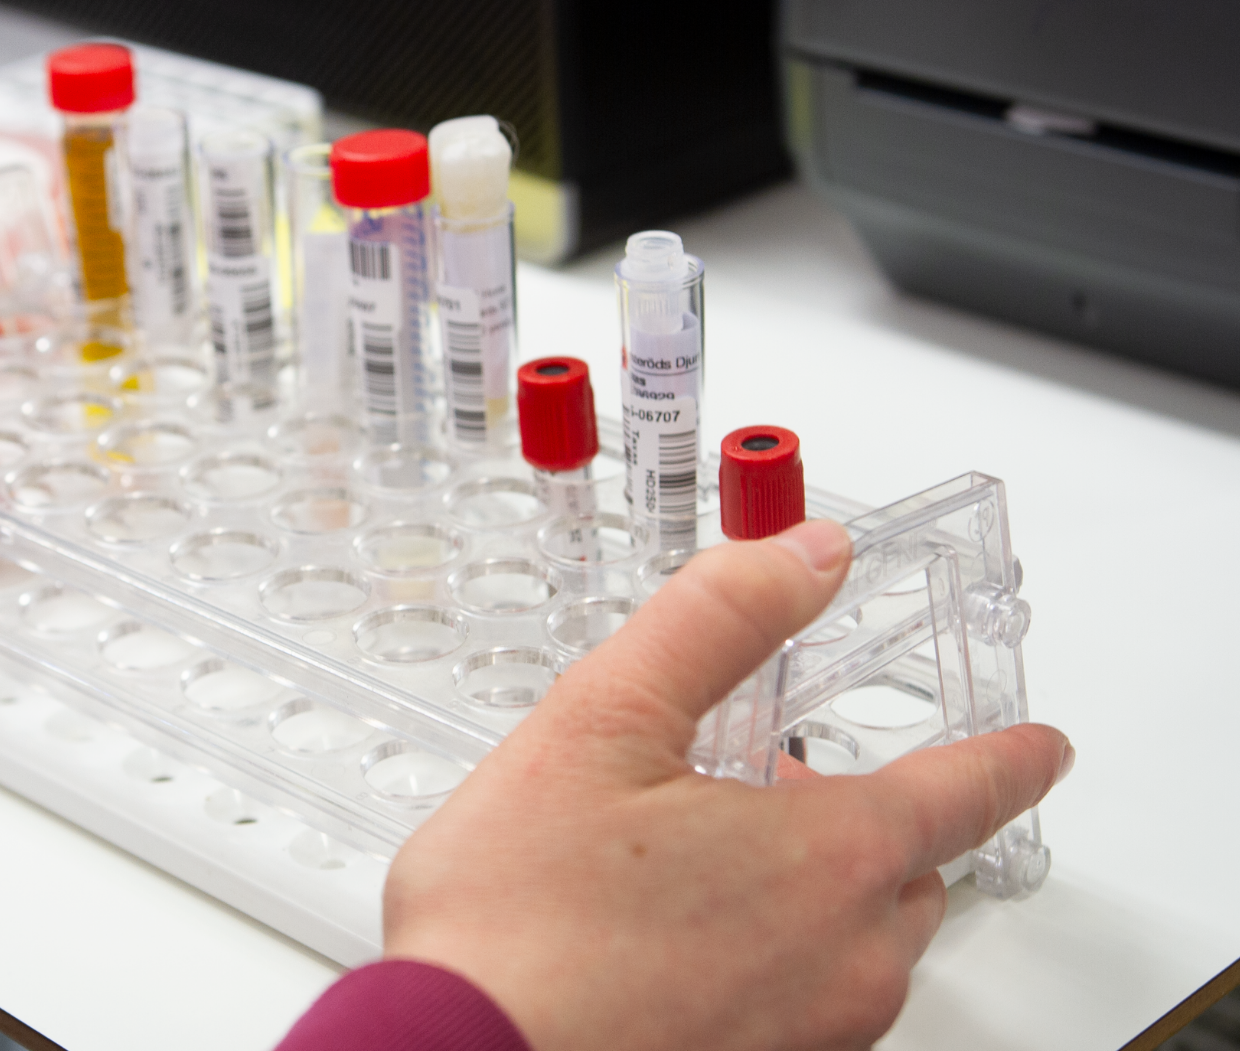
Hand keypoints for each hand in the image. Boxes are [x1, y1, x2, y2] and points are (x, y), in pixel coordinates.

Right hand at [383, 519, 1074, 1050]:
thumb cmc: (516, 922)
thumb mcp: (602, 723)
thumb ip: (716, 620)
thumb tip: (804, 552)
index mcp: (833, 859)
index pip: (971, 791)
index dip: (1010, 756)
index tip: (1039, 747)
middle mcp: (849, 961)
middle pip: (907, 871)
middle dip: (859, 821)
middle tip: (757, 790)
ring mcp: (812, 1036)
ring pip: (856, 945)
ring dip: (809, 893)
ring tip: (687, 867)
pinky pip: (808, 1004)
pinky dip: (770, 959)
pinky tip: (666, 943)